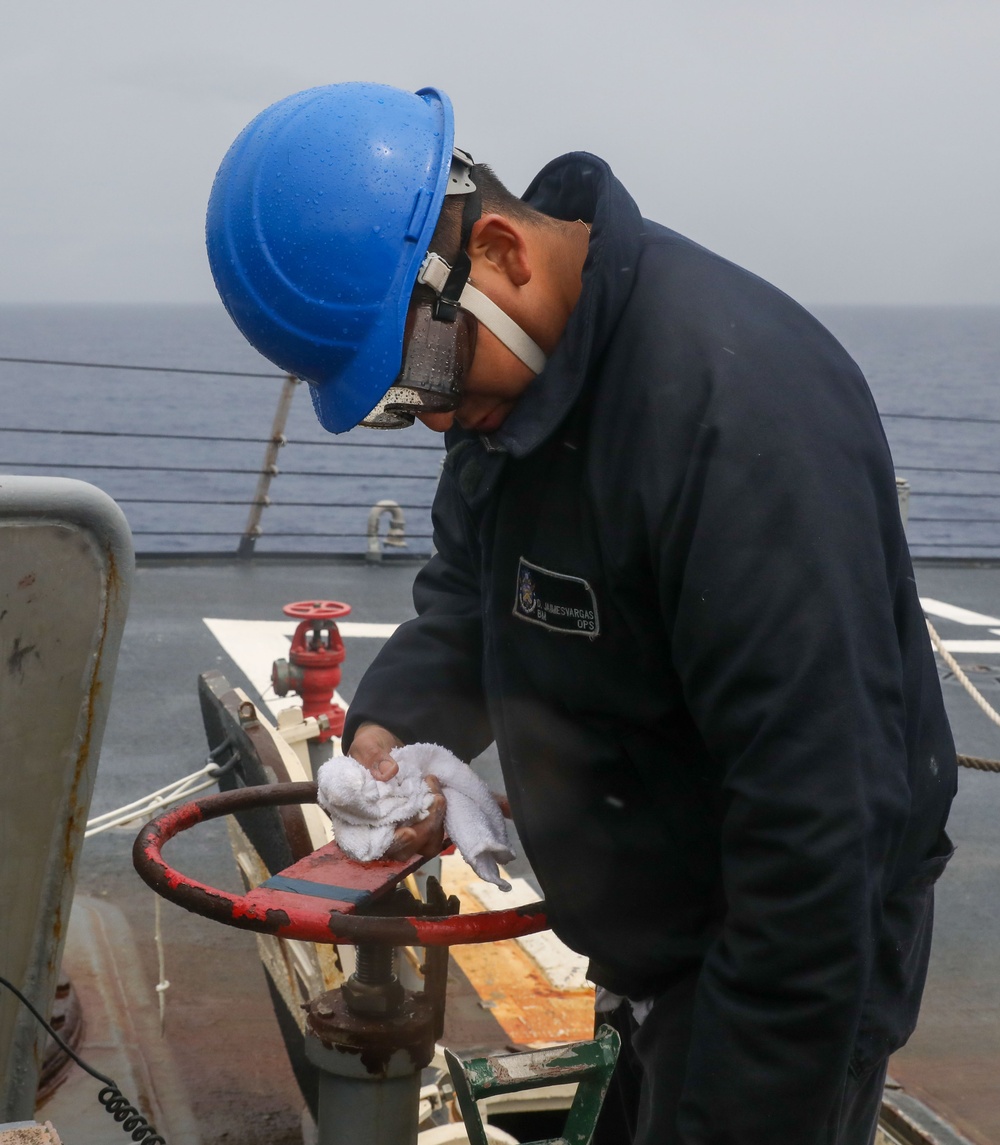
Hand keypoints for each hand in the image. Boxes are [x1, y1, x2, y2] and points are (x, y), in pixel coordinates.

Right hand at [348, 723, 445, 860]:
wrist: (387, 744)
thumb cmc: (369, 747)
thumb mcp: (367, 745)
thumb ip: (373, 758)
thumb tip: (388, 772)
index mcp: (355, 818)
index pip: (370, 845)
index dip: (390, 844)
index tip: (407, 832)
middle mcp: (377, 831)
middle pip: (400, 851)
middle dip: (422, 830)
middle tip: (434, 800)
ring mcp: (399, 829)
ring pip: (421, 846)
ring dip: (434, 824)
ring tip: (436, 794)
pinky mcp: (417, 824)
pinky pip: (433, 834)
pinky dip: (439, 818)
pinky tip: (437, 793)